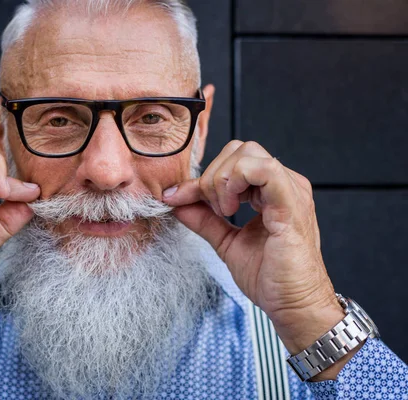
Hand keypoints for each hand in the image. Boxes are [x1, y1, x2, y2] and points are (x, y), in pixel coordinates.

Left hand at [163, 140, 348, 377]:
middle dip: (212, 177)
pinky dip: (236, 182)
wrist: (294, 306)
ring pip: (247, 154)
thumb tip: (176, 202)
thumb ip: (203, 219)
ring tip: (225, 212)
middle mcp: (283, 184)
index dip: (198, 178)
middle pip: (238, 150)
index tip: (175, 198)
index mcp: (271, 190)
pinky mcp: (291, 203)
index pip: (231, 161)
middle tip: (214, 211)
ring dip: (222, 180)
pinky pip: (263, 169)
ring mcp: (290, 190)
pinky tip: (232, 209)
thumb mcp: (226, 242)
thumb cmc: (270, 278)